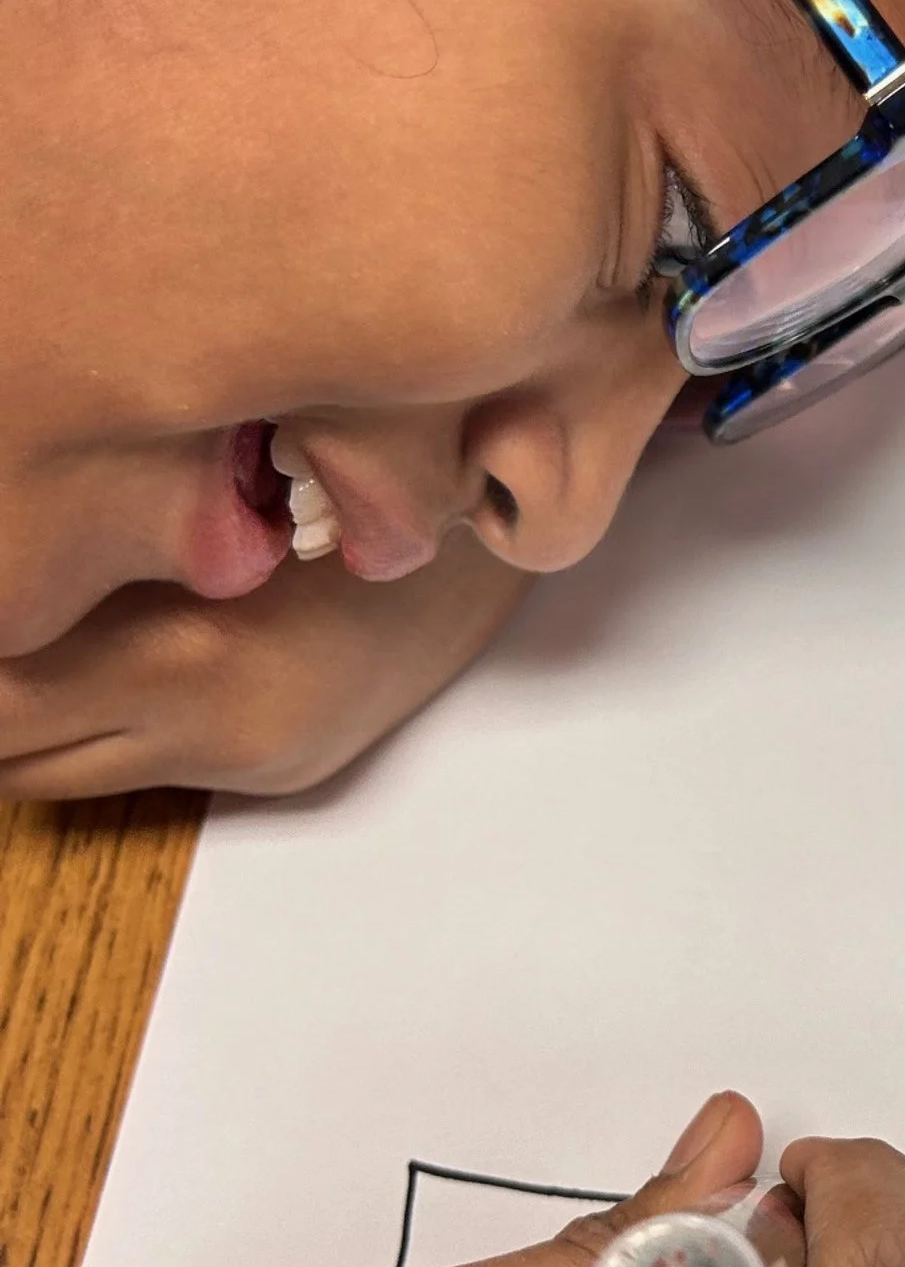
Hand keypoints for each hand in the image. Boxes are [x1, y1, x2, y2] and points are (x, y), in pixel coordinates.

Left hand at [0, 530, 527, 798]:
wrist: (494, 545)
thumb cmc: (365, 490)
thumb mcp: (213, 499)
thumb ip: (98, 547)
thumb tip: (2, 573)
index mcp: (187, 660)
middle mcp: (209, 733)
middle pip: (11, 753)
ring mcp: (241, 763)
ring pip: (57, 776)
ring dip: (21, 720)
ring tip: (26, 645)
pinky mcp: (269, 773)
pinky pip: (128, 770)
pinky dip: (91, 726)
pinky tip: (109, 656)